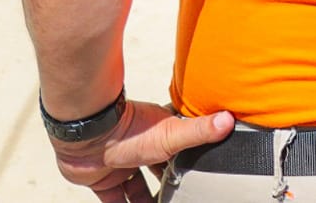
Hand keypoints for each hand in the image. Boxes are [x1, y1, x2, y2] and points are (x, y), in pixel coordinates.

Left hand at [51, 100, 234, 202]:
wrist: (86, 137)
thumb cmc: (129, 130)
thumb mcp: (170, 135)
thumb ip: (198, 130)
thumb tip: (228, 120)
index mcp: (161, 132)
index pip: (181, 142)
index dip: (190, 155)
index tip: (202, 166)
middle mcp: (142, 146)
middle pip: (160, 167)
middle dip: (169, 181)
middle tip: (182, 194)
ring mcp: (122, 163)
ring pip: (138, 186)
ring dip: (146, 199)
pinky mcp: (104, 179)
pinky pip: (114, 199)